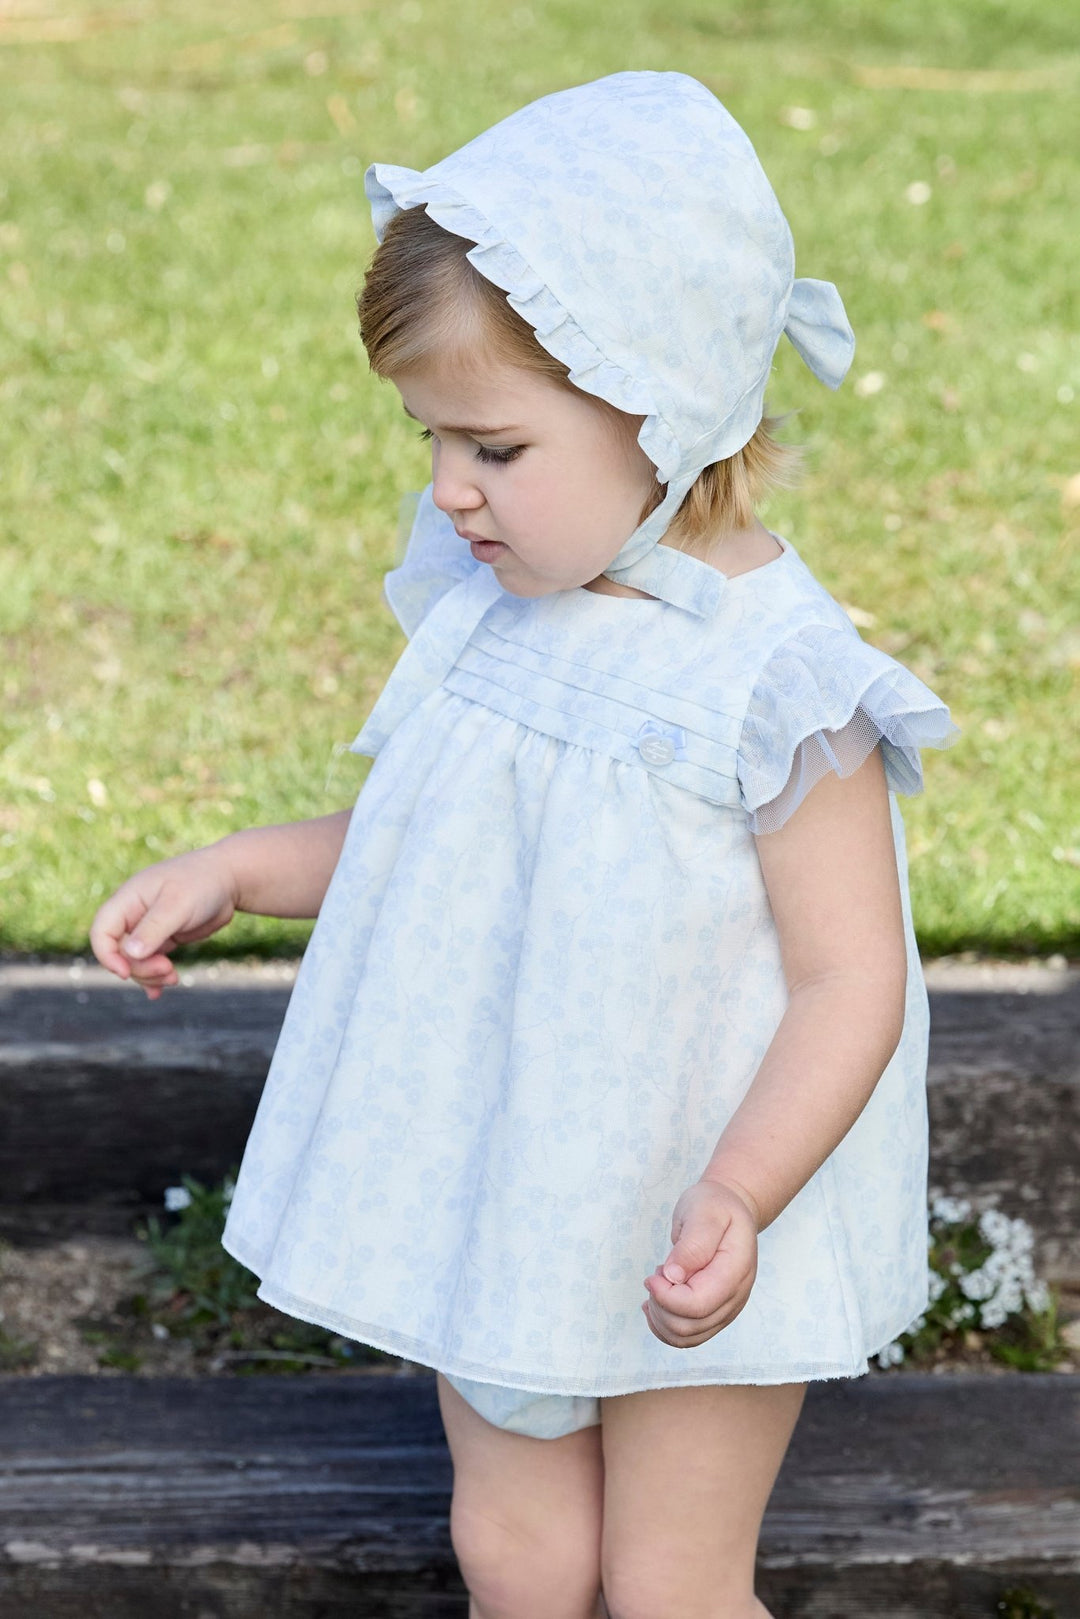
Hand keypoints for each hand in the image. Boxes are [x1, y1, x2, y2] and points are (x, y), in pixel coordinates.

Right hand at [89, 844, 238, 999]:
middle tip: (168, 970)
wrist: (228, 879)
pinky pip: (150, 962)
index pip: (101, 932)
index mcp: (128, 900)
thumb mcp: (178, 905)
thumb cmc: (202, 883)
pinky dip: (154, 977)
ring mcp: (147, 928)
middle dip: (140, 968)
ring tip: (173, 978)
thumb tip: (129, 953)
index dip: (107, 955)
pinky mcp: (162, 939)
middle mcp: (133, 915)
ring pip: (135, 962)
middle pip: (120, 953)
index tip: (126, 972)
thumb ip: (154, 929)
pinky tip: (160, 991)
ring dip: (150, 975)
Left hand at [641, 1179, 759, 1347]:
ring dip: (660, 1317)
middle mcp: (735, 1297)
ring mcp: (726, 1309)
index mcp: (736, 1270)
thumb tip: (673, 1276)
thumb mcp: (704, 1212)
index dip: (667, 1296)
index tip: (653, 1274)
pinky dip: (664, 1326)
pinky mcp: (714, 1313)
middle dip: (660, 1306)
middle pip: (690, 1326)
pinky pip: (687, 1336)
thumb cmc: (715, 1206)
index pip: (698, 1304)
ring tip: (657, 1284)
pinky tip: (655, 1303)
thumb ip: (692, 1244)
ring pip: (686, 1337)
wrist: (730, 1209)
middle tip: (654, 1275)